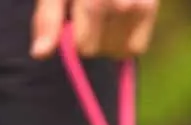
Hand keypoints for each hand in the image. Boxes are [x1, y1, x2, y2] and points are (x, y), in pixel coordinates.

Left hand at [31, 0, 160, 60]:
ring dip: (107, 42)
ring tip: (103, 13)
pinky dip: (125, 41)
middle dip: (88, 37)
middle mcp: (121, 5)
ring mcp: (140, 7)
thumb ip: (47, 19)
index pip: (83, 47)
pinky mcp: (151, 8)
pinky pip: (136, 48)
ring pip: (118, 52)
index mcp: (94, 2)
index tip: (70, 16)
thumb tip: (40, 54)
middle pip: (98, 50)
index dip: (71, 37)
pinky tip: (118, 20)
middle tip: (87, 11)